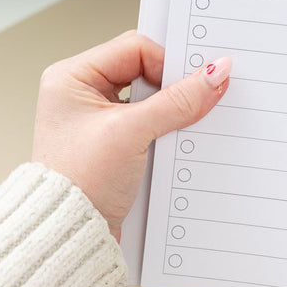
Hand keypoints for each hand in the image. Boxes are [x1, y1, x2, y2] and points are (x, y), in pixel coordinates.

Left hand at [31, 30, 230, 241]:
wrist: (71, 237)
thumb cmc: (78, 184)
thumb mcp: (132, 133)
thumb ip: (179, 100)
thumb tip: (215, 74)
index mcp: (72, 77)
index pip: (136, 48)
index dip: (168, 63)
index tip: (196, 81)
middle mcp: (83, 92)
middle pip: (146, 68)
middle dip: (173, 85)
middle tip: (196, 96)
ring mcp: (99, 116)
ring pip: (152, 94)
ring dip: (172, 107)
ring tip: (180, 122)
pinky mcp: (115, 138)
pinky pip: (151, 116)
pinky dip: (168, 123)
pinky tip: (176, 135)